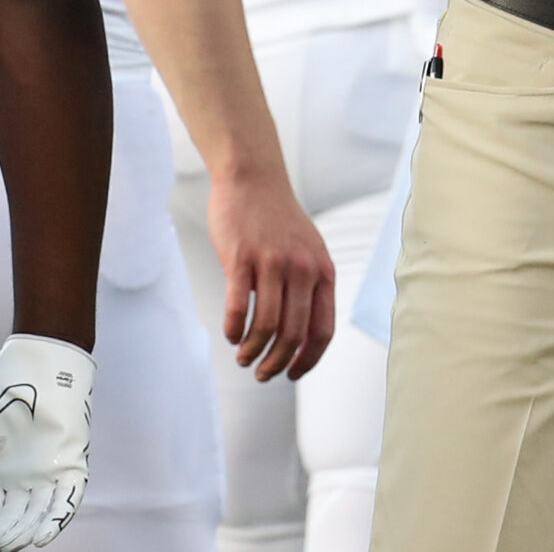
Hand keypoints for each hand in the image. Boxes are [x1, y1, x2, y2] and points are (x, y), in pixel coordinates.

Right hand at [0, 334, 93, 550]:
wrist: (41, 358)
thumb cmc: (6, 387)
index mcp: (1, 473)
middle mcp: (26, 478)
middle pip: (11, 520)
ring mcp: (50, 470)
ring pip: (37, 514)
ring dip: (23, 532)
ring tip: (6, 546)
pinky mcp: (73, 459)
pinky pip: (68, 497)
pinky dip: (58, 517)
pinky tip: (42, 537)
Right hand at [208, 164, 335, 380]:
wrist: (253, 179)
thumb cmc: (278, 220)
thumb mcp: (309, 251)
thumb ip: (309, 286)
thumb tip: (302, 334)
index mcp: (322, 271)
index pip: (323, 330)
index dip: (308, 359)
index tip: (292, 374)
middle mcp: (302, 269)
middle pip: (294, 334)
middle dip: (277, 363)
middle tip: (262, 374)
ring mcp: (272, 263)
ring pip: (266, 326)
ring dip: (252, 351)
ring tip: (243, 358)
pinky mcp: (241, 258)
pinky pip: (237, 307)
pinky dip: (233, 329)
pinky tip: (230, 335)